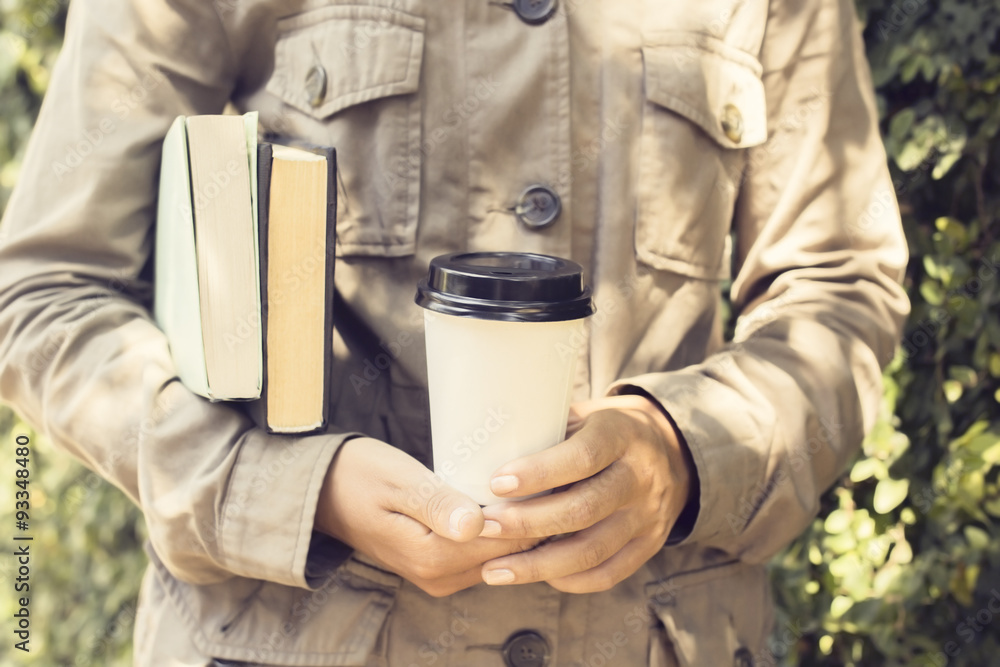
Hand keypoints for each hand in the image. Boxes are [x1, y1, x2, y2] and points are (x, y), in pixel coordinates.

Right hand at [315, 437, 539, 596]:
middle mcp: (440, 577)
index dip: (535, 507)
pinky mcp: (441, 567)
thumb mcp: (400, 482)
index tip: (552, 472)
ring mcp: (441, 577)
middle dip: (534, 516)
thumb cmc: (361, 475)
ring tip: (538, 480)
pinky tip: (512, 498)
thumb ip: (439, 505)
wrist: (324, 492)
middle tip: (552, 473)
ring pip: (502, 555)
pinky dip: (503, 529)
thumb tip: (477, 526)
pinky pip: (486, 552)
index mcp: (433, 558)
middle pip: (510, 551)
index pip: (507, 540)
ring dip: (521, 523)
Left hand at [478, 394, 692, 593]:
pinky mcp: (650, 545)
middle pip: (584, 509)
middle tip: (484, 527)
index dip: (539, 472)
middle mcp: (641, 476)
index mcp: (622, 434)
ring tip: (494, 569)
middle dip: (528, 522)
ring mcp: (648, 515)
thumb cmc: (605, 431)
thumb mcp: (584, 415)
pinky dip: (568, 580)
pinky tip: (534, 576)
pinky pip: (608, 573)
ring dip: (538, 564)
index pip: (583, 456)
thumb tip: (484, 448)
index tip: (496, 484)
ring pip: (592, 550)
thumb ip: (547, 430)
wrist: (671, 450)